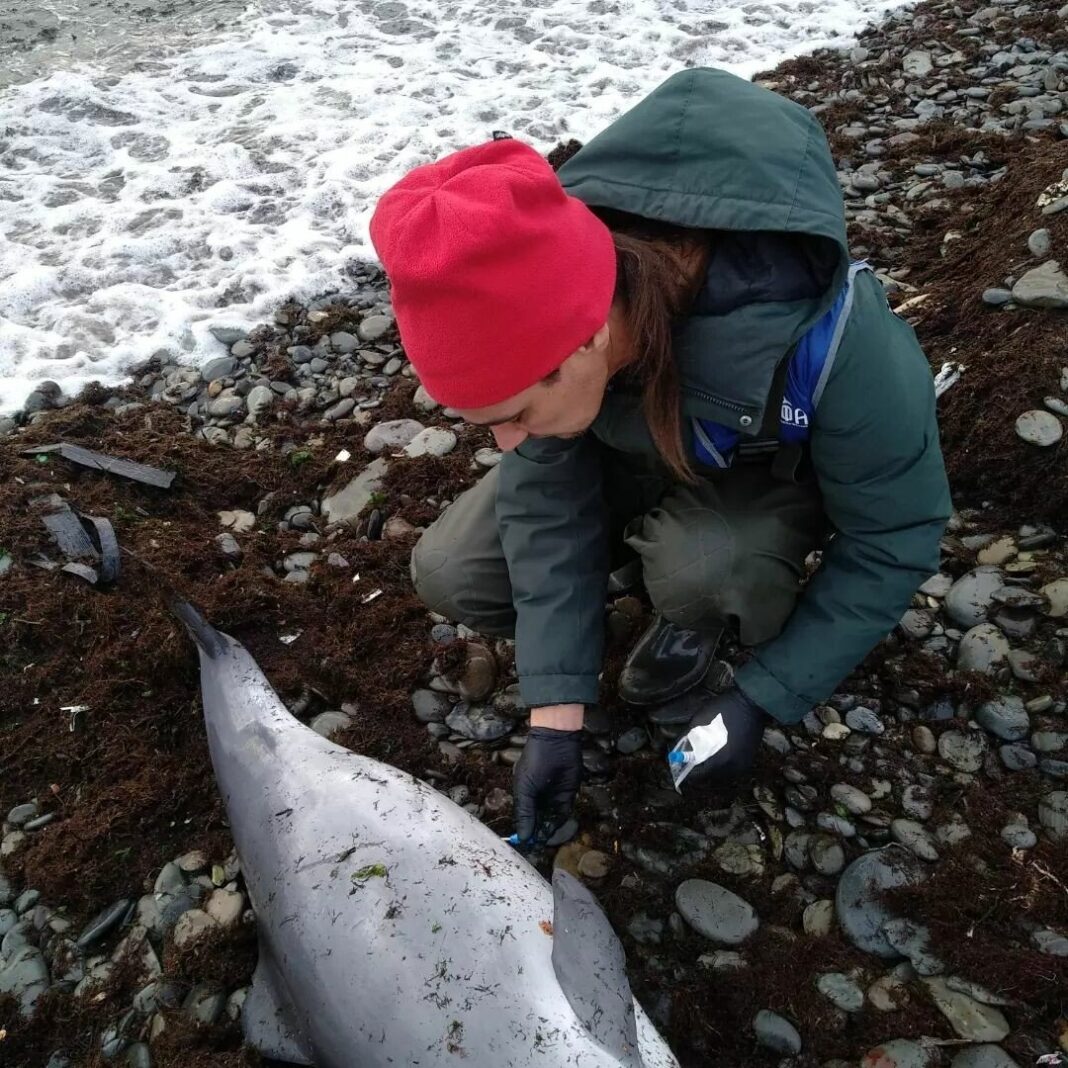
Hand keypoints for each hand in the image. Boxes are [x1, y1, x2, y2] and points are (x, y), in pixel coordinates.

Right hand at [513, 721, 583, 846]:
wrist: (556, 743)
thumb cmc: (535, 763)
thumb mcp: (525, 789)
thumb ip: (525, 813)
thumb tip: (523, 836)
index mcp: (524, 796)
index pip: (524, 819)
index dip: (525, 831)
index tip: (525, 845)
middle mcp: (538, 799)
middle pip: (538, 822)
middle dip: (537, 834)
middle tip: (537, 846)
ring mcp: (553, 798)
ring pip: (550, 820)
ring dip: (548, 831)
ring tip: (545, 841)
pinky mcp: (567, 796)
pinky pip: (563, 814)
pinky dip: (559, 823)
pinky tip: (554, 830)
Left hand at [669, 685, 765, 790]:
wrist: (752, 702)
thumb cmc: (724, 709)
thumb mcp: (699, 720)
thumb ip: (686, 738)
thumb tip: (675, 750)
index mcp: (720, 759)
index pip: (699, 776)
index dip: (688, 772)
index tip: (680, 766)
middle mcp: (733, 767)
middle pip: (711, 777)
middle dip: (699, 770)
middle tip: (690, 761)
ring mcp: (743, 764)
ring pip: (722, 774)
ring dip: (711, 769)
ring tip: (703, 757)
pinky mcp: (749, 759)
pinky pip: (732, 768)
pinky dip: (723, 765)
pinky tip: (717, 755)